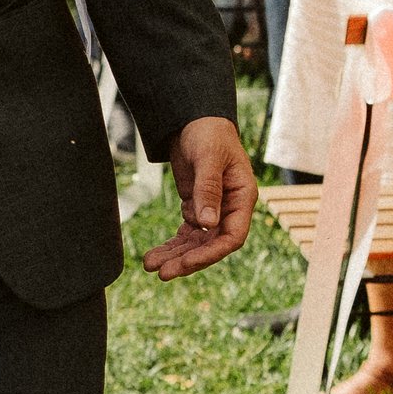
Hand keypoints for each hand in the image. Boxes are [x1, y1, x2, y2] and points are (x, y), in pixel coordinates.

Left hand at [139, 116, 256, 280]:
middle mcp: (230, 209)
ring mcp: (213, 211)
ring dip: (175, 255)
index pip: (232, 236)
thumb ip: (208, 190)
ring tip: (150, 266)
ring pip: (195, 243)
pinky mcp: (196, 208)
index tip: (187, 263)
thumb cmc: (208, 134)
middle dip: (187, 260)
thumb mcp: (208, 158)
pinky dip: (171, 244)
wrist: (194, 120)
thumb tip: (208, 224)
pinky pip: (185, 233)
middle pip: (210, 245)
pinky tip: (155, 255)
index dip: (211, 253)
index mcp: (242, 198)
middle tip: (162, 273)